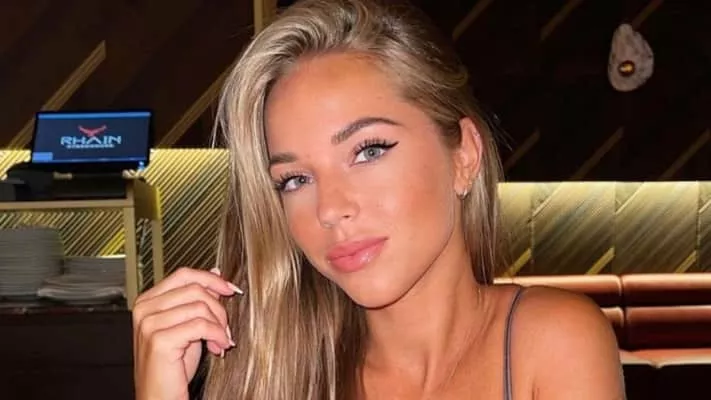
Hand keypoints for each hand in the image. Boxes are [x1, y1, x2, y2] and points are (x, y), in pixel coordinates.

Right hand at [132, 267, 241, 399]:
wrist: (160, 398)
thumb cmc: (172, 368)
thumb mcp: (188, 326)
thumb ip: (197, 300)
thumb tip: (215, 273)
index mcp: (147, 301)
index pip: (184, 275)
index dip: (211, 279)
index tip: (230, 289)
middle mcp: (145, 309)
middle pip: (195, 288)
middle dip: (218, 307)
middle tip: (225, 327)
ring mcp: (149, 324)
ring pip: (200, 306)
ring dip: (219, 324)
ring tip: (221, 340)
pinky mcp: (159, 340)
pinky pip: (201, 325)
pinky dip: (217, 335)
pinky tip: (218, 347)